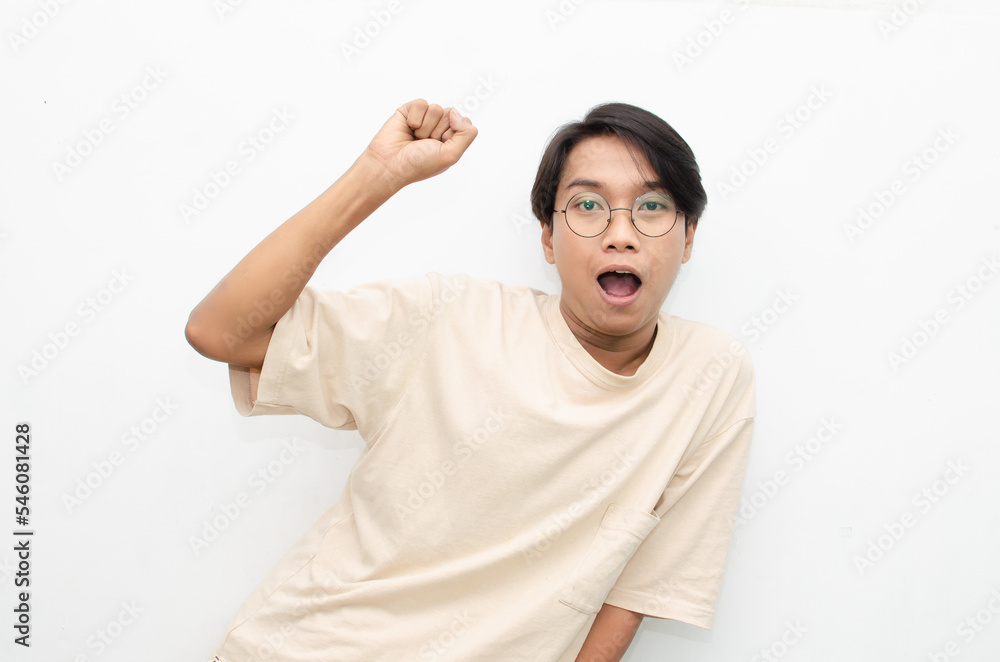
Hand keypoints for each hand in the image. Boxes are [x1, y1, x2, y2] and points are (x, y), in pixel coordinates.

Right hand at [362, 99, 477, 190]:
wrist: (390, 164)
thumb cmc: (419, 164)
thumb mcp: (451, 155)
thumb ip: (466, 134)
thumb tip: (456, 112)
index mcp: (451, 139)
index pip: (464, 123)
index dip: (453, 134)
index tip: (440, 147)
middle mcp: (438, 127)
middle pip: (450, 114)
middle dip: (438, 130)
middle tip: (425, 143)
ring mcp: (424, 119)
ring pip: (436, 108)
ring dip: (425, 127)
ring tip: (415, 138)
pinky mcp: (409, 110)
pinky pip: (421, 104)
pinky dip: (414, 118)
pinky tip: (408, 128)